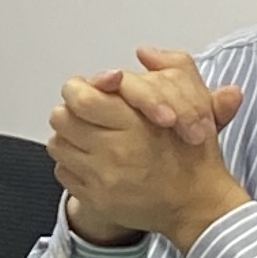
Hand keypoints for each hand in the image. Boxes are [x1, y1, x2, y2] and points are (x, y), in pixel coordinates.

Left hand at [49, 62, 250, 251]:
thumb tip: (145, 52)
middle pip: (62, 118)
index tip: (89, 91)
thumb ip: (171, 70)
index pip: (81, 97)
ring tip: (90, 138)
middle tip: (87, 114)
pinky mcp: (96, 199)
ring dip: (69, 138)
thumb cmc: (194, 155)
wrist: (198, 205)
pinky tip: (93, 162)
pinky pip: (64, 173)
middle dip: (72, 112)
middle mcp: (116, 152)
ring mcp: (104, 178)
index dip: (79, 89)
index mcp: (136, 124)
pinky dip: (73, 165)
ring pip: (58, 144)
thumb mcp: (194, 104)